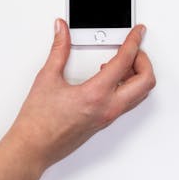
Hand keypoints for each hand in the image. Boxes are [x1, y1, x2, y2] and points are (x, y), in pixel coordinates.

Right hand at [5, 19, 155, 175]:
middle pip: (146, 81)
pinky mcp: (104, 122)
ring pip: (140, 94)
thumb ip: (59, 49)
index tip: (138, 32)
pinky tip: (111, 78)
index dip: (134, 42)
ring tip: (123, 61)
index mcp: (96, 94)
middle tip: (133, 48)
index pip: (125, 61)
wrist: (33, 148)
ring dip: (138, 75)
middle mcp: (108, 108)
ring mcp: (108, 117)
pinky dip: (128, 86)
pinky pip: (128, 102)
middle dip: (144, 60)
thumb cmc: (38, 122)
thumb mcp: (47, 77)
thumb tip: (62, 31)